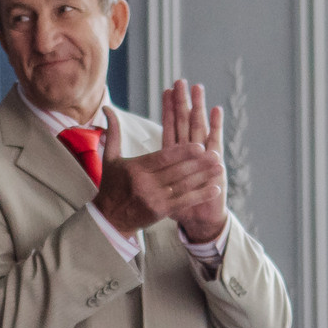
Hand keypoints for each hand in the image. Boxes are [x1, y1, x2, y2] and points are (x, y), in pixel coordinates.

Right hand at [92, 111, 225, 240]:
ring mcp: (154, 199)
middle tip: (216, 155)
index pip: (163, 157)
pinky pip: (185, 202)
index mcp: (136, 168)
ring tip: (220, 168)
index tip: (200, 146)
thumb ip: (114, 132)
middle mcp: (145, 184)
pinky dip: (201, 195)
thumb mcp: (110, 158)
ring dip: (204, 177)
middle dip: (199, 163)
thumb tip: (107, 108)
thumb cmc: (111, 185)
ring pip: (184, 186)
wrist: (109, 220)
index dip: (183, 152)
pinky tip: (215, 188)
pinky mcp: (161, 212)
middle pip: (177, 171)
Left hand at [159, 79, 228, 244]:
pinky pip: (214, 141)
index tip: (167, 91)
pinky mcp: (214, 163)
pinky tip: (216, 110)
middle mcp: (189, 153)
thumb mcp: (156, 186)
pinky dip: (215, 125)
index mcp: (175, 156)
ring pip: (198, 127)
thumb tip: (127, 167)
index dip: (169, 110)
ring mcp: (203, 156)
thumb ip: (147, 174)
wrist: (199, 220)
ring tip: (198, 88)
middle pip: (185, 122)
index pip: (171, 126)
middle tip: (181, 82)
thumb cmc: (176, 204)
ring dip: (198, 108)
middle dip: (183, 103)